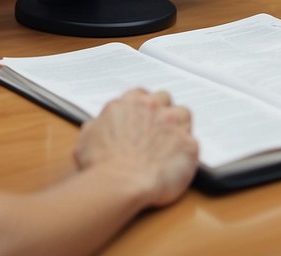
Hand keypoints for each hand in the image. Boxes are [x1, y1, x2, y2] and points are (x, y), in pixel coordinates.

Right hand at [75, 89, 198, 207]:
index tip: (141, 120)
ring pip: (183, 114)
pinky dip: (185, 152)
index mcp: (129, 103)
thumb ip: (98, 125)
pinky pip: (192, 142)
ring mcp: (173, 124)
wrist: (119, 184)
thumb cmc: (100, 165)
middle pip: (164, 99)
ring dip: (178, 126)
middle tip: (155, 131)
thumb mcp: (87, 138)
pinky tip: (176, 163)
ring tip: (170, 145)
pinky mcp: (188, 144)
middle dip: (161, 112)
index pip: (141, 96)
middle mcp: (153, 107)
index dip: (142, 109)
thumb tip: (100, 125)